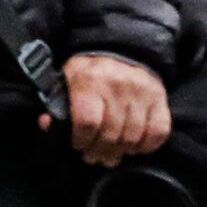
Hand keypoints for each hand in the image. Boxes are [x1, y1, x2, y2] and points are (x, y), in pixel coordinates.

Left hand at [49, 53, 172, 168]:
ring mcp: (141, 91)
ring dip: (121, 152)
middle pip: (110, 133)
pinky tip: (135, 147)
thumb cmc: (88, 72)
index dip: (82, 140)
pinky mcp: (159, 97)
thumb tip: (47, 124)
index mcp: (88, 80)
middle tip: (94, 157)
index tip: (79, 145)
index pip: (87, 122)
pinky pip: (158, 131)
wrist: (121, 49)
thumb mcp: (65, 80)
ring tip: (112, 155)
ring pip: (133, 136)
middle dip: (100, 151)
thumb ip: (55, 103)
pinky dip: (147, 145)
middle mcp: (117, 85)